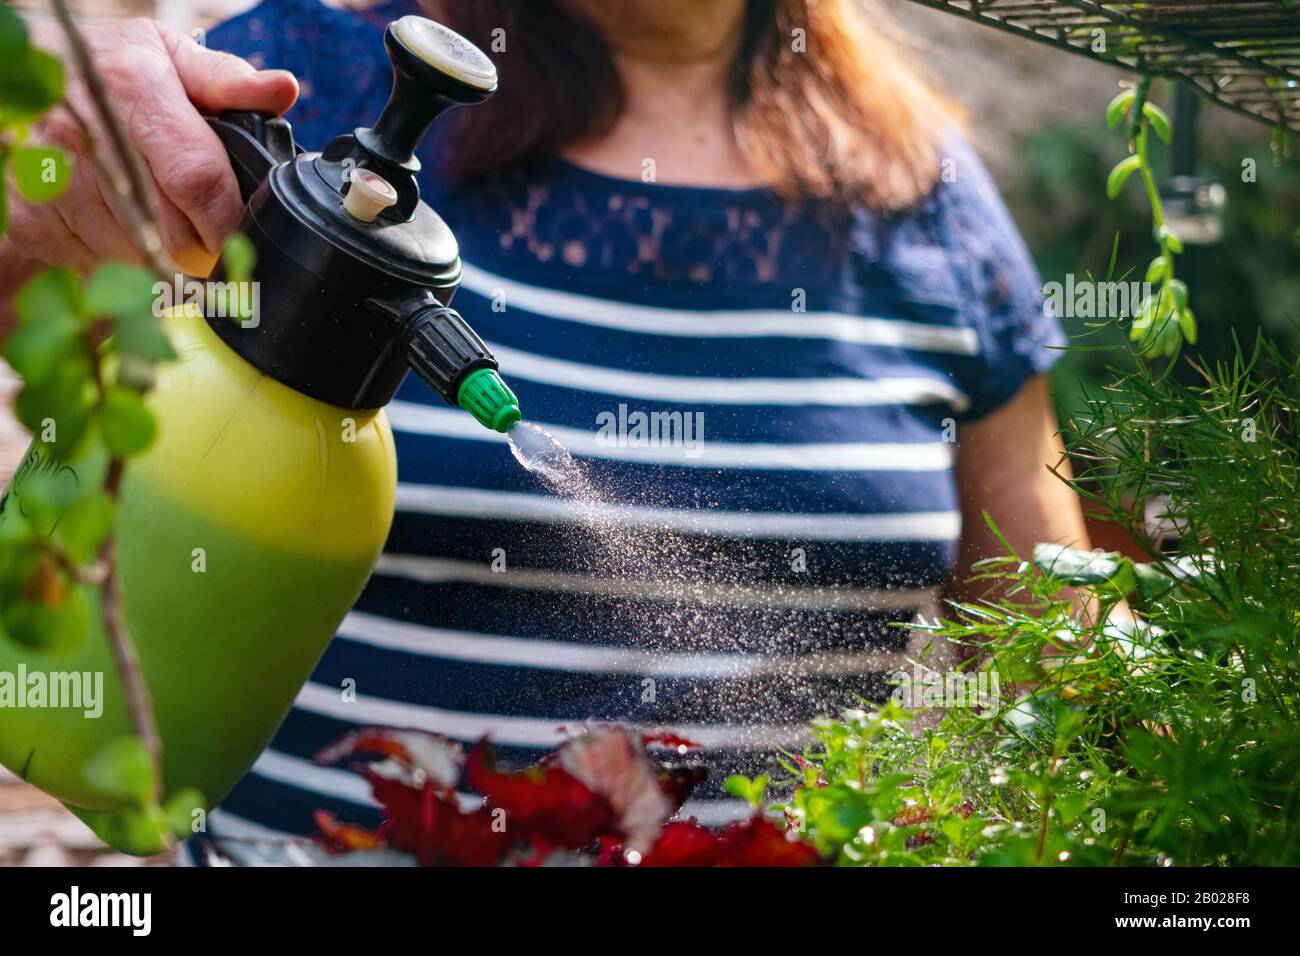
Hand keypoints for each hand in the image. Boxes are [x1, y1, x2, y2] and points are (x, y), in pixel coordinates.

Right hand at [6, 18, 296, 279]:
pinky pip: (97, 265)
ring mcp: (53, 182)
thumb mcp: (167, 55)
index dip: (230, 221)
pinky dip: (117, 258)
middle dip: (202, 244)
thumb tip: (283, 89)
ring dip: (158, 251)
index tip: (246, 235)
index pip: (198, 181)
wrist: (26, 76)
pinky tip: (114, 219)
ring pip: (136, 257)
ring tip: (154, 211)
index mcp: (133, 91)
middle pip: (171, 234)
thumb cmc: (108, 69)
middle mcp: (87, 138)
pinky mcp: (33, 219)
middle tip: (206, 228)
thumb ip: (228, 80)